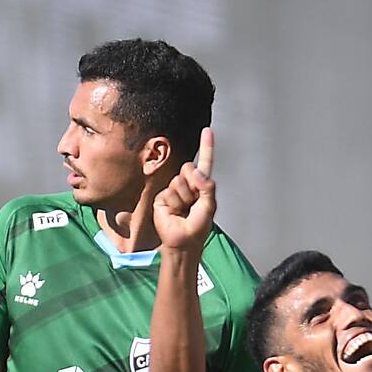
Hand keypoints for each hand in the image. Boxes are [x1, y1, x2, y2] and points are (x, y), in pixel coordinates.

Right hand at [154, 127, 215, 250]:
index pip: (204, 162)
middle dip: (192, 184)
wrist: (182, 241)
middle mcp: (188, 184)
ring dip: (183, 197)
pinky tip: (174, 212)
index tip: (207, 130)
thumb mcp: (210, 205)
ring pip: (179, 181)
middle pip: (189, 168)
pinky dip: (173, 203)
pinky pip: (169, 192)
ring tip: (183, 210)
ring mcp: (174, 190)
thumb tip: (196, 172)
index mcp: (201, 185)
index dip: (206, 146)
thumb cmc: (198, 226)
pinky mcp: (162, 197)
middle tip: (192, 202)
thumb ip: (207, 186)